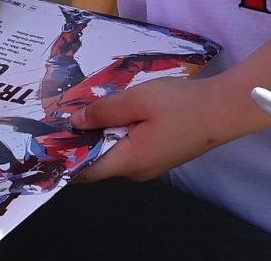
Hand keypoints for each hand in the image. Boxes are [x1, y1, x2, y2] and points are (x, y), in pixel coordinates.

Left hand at [74, 74, 234, 180]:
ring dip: (101, 136)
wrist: (224, 110)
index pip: (86, 170)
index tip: (46, 141)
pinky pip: (131, 148)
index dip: (64, 158)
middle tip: (63, 116)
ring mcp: (152, 165)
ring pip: (116, 153)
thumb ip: (104, 111)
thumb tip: (75, 122)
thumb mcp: (137, 99)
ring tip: (85, 111)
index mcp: (129, 160)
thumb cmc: (180, 104)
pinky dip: (118, 134)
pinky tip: (115, 114)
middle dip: (81, 142)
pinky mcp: (162, 155)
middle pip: (99, 161)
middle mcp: (138, 170)